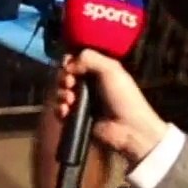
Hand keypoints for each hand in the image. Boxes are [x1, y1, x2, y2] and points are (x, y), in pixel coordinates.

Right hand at [54, 50, 167, 164]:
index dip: (68, 62)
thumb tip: (68, 65)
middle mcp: (88, 85)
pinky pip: (59, 110)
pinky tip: (67, 111)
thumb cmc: (123, 97)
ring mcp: (81, 102)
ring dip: (61, 93)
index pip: (75, 61)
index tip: (69, 66)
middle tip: (70, 83)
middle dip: (63, 78)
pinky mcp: (76, 119)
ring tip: (70, 100)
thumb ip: (88, 58)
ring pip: (60, 92)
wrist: (128, 129)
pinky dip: (60, 109)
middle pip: (64, 75)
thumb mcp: (111, 69)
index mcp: (98, 71)